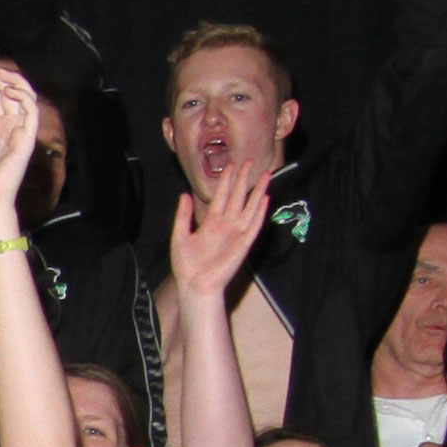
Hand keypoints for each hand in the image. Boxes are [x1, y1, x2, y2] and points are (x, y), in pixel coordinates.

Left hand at [170, 160, 270, 299]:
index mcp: (211, 222)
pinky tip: (265, 198)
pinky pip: (253, 225)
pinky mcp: (243, 244)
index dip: (227, 180)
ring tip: (266, 175)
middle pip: (238, 197)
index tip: (231, 165)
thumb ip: (183, 215)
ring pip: (249, 207)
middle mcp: (226, 225)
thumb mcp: (180, 235)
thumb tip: (184, 194)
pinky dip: (260, 212)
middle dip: (243, 179)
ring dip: (257, 191)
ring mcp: (236, 234)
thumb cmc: (186, 265)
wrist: (195, 286)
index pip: (221, 196)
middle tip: (250, 161)